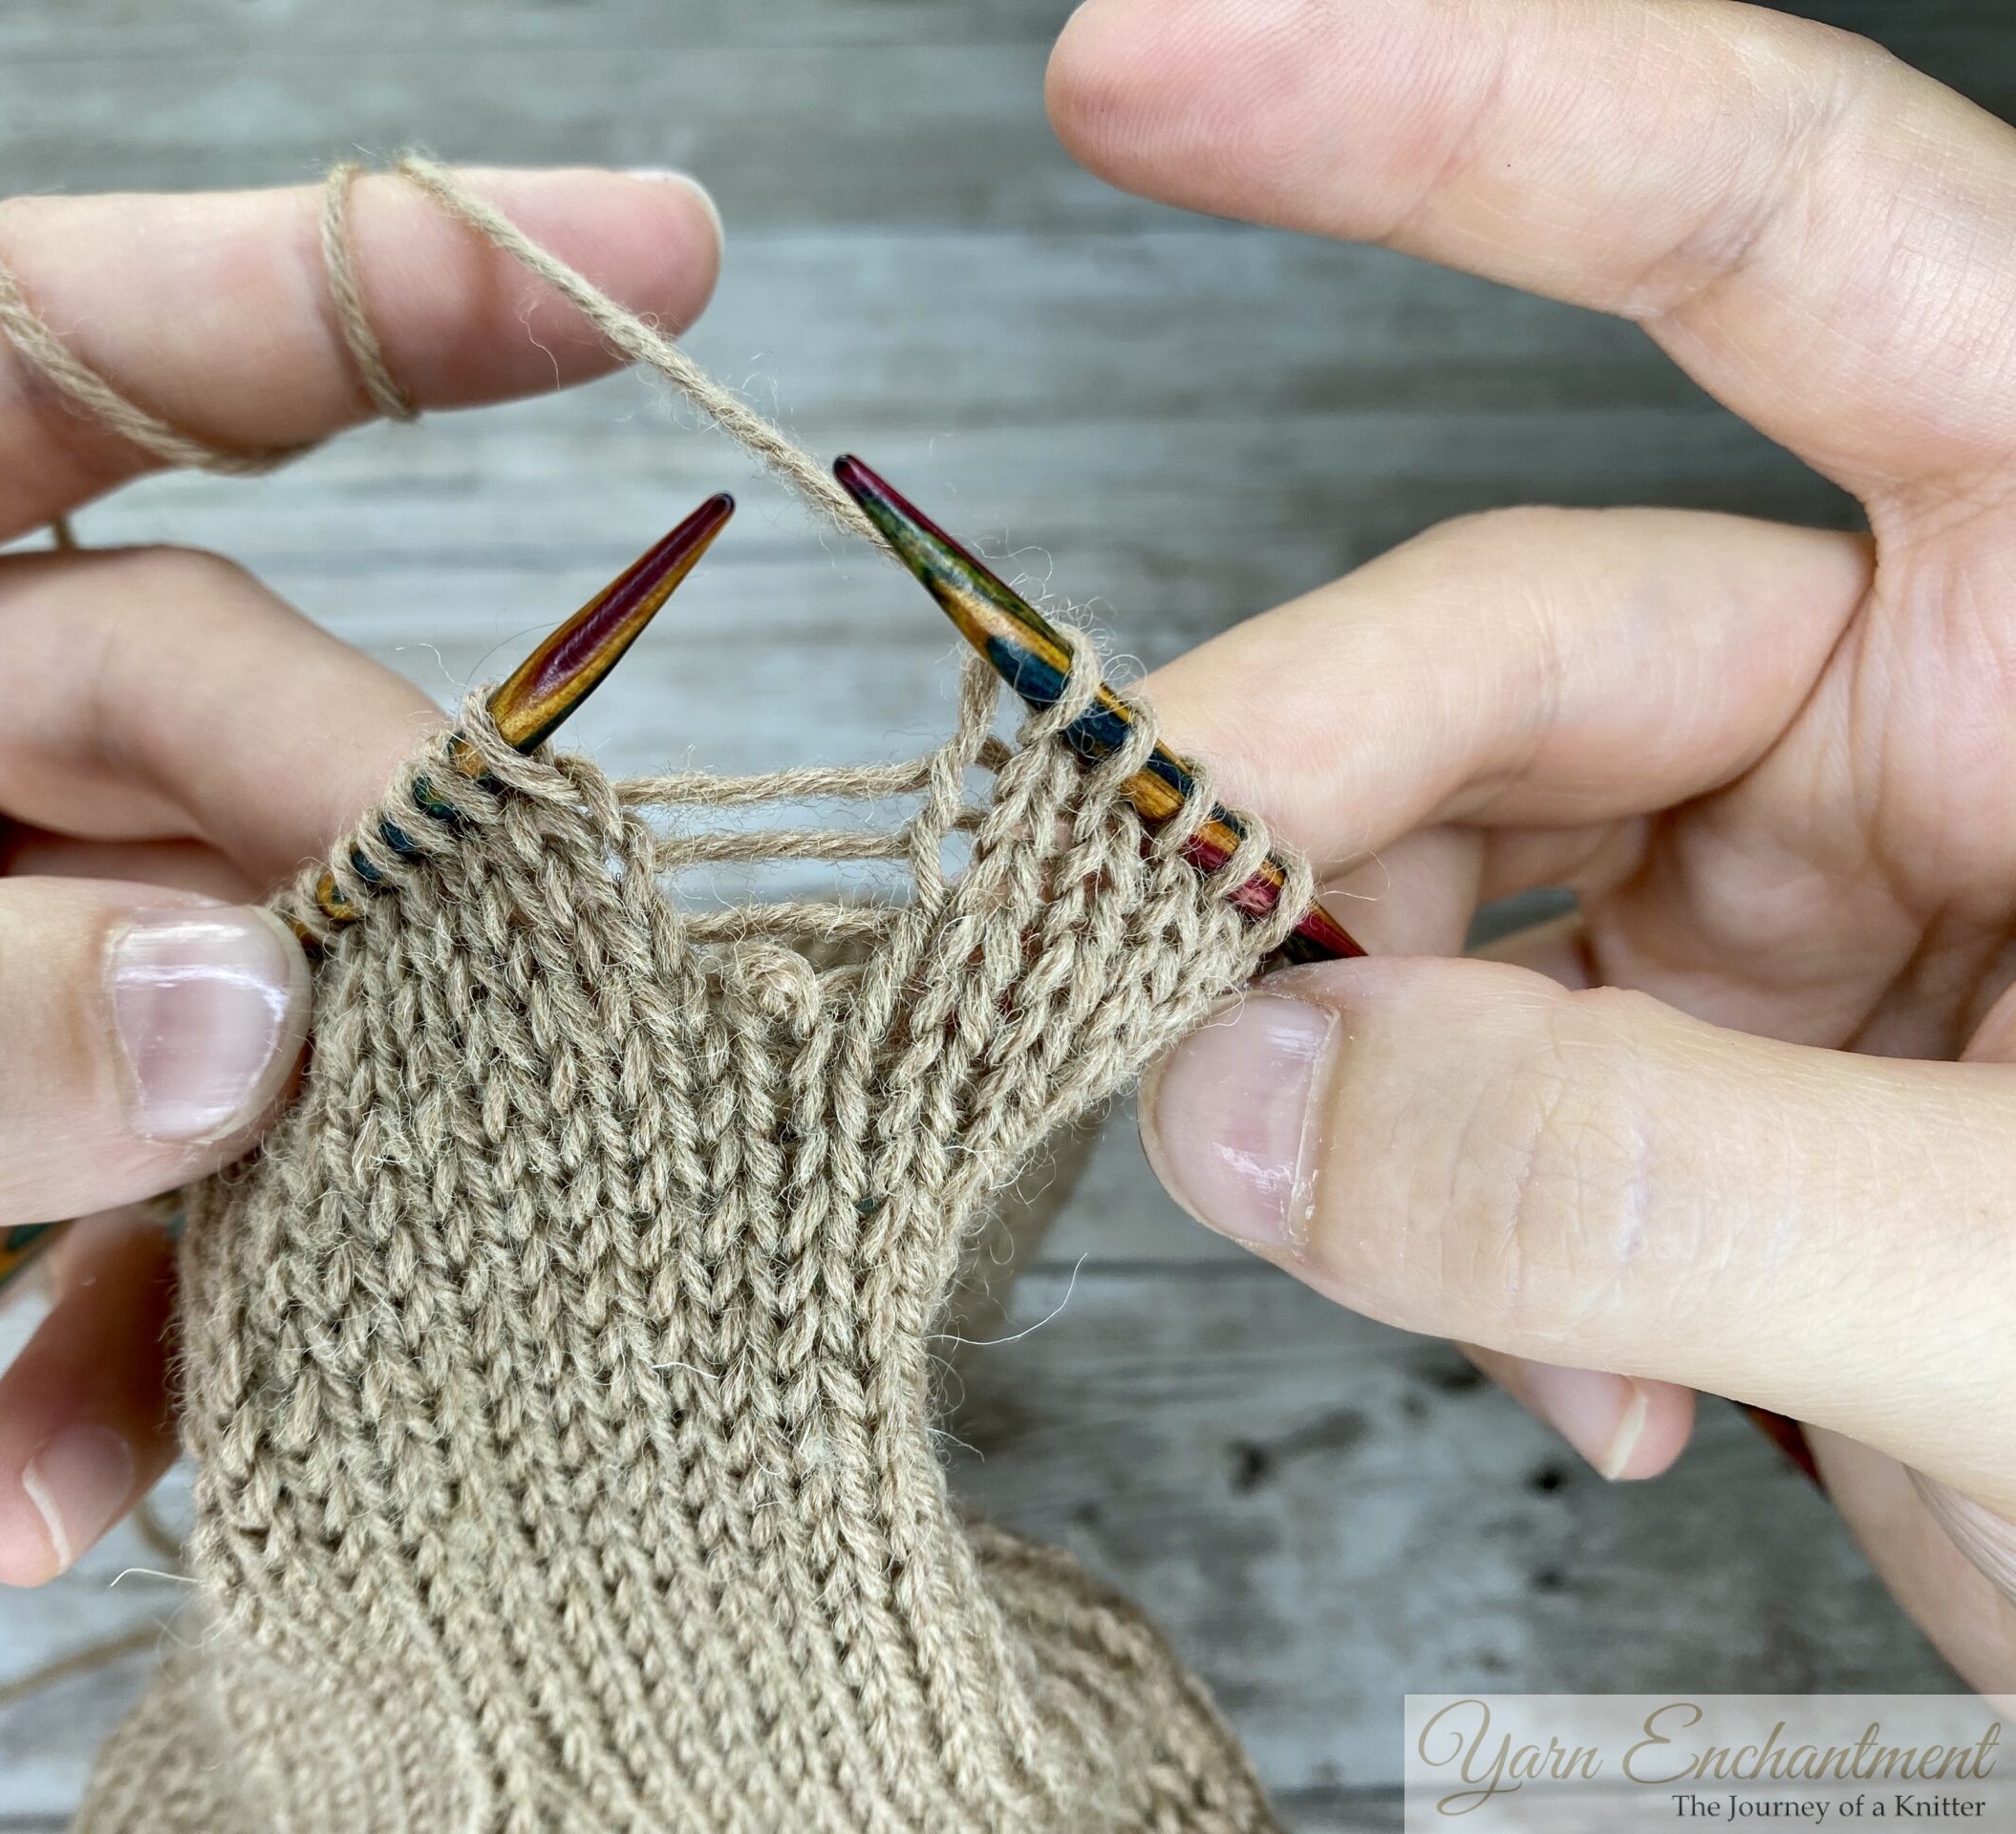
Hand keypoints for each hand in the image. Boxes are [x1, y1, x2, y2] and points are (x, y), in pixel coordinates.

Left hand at [0, 164, 718, 1696]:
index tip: (637, 259)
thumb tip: (248, 1013)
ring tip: (310, 1264)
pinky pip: (155, 1220)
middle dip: (338, 828)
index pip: (37, 347)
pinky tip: (71, 1473)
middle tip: (459, 977)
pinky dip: (169, 1342)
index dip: (352, 288)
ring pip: (223, 965)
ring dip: (289, 1126)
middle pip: (190, 696)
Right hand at [1049, 0, 2015, 1681]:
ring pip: (1443, 874)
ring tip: (1403, 1254)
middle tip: (1112, 961)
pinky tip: (1572, 1371)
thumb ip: (1659, 1178)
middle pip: (1505, 641)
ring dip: (1361, 1064)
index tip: (1132, 76)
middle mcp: (1944, 696)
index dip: (1441, 115)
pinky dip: (1449, 1228)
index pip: (1764, 226)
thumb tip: (1234, 1098)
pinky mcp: (1740, 1075)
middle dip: (1288, 806)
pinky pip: (1480, 1082)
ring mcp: (1827, 891)